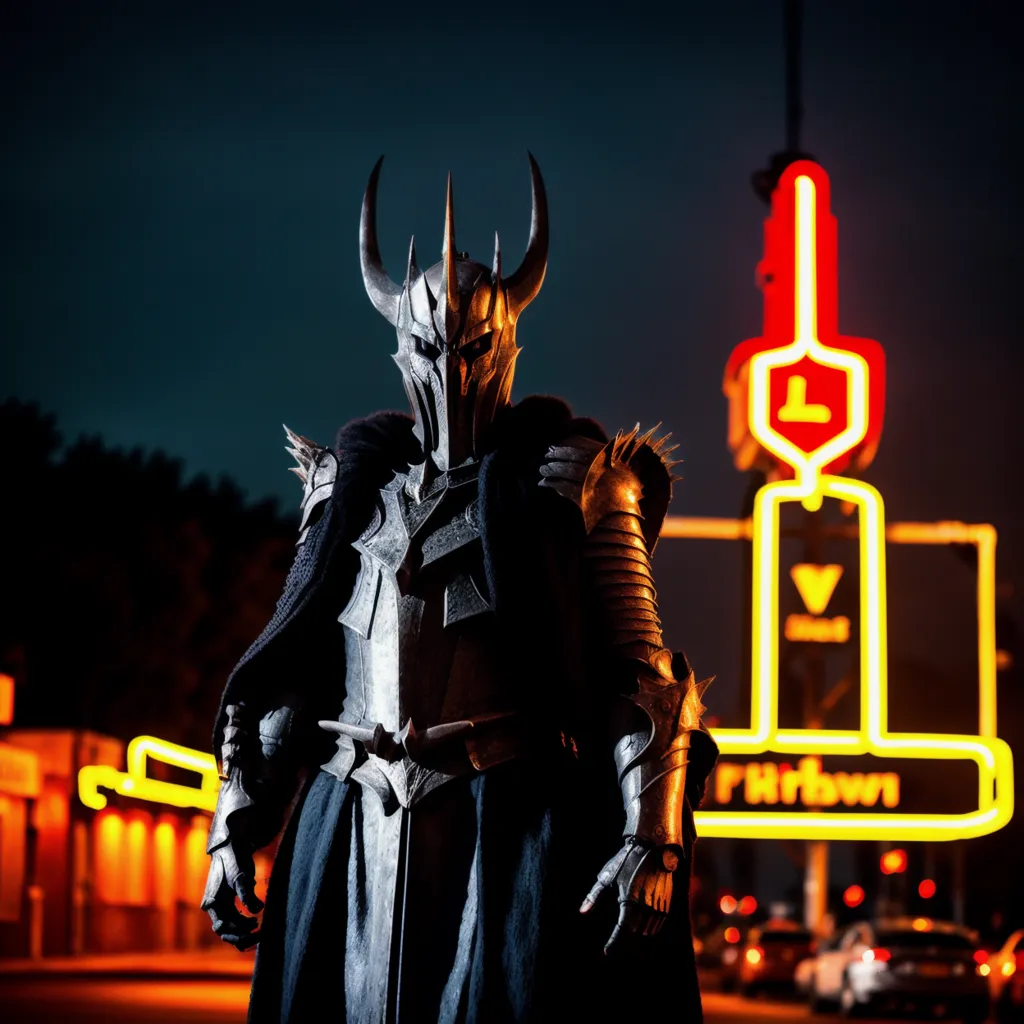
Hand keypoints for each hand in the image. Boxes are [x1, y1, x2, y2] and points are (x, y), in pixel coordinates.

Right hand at [202, 841, 263, 949]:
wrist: (230, 847)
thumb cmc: (234, 860)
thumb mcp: (240, 876)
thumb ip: (247, 894)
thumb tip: (258, 910)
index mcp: (212, 903)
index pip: (223, 927)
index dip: (239, 930)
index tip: (256, 924)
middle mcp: (213, 908)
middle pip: (225, 932)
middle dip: (242, 936)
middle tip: (261, 933)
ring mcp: (219, 907)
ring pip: (230, 928)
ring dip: (243, 933)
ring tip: (261, 929)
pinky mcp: (227, 904)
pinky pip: (233, 920)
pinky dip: (243, 925)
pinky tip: (256, 923)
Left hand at [579, 838, 678, 954]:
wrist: (652, 848)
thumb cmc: (625, 861)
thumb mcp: (606, 877)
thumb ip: (594, 896)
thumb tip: (582, 912)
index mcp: (629, 901)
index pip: (622, 931)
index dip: (614, 944)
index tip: (607, 951)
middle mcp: (646, 907)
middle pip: (634, 934)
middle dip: (624, 939)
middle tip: (614, 940)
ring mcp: (658, 906)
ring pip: (647, 931)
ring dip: (636, 934)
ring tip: (627, 926)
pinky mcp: (666, 904)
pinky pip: (657, 925)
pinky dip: (648, 928)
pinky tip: (639, 922)